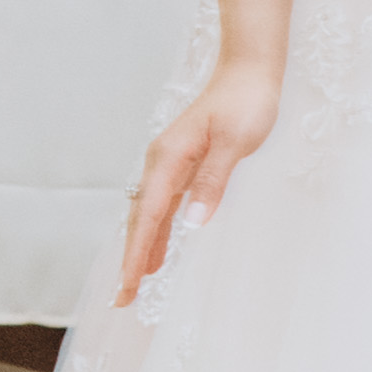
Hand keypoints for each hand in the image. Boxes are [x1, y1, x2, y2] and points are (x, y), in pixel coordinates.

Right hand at [115, 56, 281, 304]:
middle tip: (123, 299)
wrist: (248, 72)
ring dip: (141, 248)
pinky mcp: (181, 164)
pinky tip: (160, 249)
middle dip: (130, 260)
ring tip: (135, 284)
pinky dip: (157, 231)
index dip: (137, 255)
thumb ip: (212, 182)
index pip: (148, 217)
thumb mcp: (235, 143)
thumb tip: (193, 224)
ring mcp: (169, 163)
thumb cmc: (246, 104)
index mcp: (170, 159)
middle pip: (139, 220)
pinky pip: (162, 206)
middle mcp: (161, 162)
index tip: (128, 287)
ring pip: (148, 214)